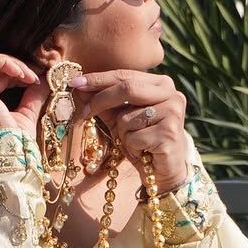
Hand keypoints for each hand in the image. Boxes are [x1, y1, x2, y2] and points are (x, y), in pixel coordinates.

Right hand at [0, 52, 48, 142]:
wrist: (13, 159)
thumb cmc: (18, 145)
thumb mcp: (28, 115)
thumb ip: (34, 97)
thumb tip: (45, 81)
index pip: (0, 78)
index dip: (18, 73)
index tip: (36, 80)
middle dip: (18, 67)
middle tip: (37, 76)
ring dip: (13, 63)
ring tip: (30, 76)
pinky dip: (6, 62)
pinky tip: (22, 74)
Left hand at [70, 69, 189, 192]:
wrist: (163, 172)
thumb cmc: (142, 143)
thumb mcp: (120, 120)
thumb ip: (103, 103)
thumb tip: (78, 88)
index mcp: (161, 84)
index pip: (125, 75)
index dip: (99, 79)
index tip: (75, 83)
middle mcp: (172, 94)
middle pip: (127, 88)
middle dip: (100, 100)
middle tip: (83, 113)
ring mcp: (173, 113)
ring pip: (127, 117)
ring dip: (123, 134)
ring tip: (136, 144)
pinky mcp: (170, 133)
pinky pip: (134, 137)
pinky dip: (132, 147)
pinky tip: (144, 152)